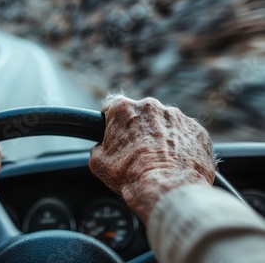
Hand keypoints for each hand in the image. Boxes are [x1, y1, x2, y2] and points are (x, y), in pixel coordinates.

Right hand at [89, 95, 215, 223]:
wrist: (167, 190)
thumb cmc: (130, 175)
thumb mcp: (98, 163)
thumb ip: (98, 147)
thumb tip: (102, 148)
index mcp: (124, 109)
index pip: (112, 106)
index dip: (111, 120)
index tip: (114, 132)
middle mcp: (151, 106)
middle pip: (141, 114)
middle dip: (138, 129)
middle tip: (136, 152)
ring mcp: (178, 117)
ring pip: (165, 124)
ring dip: (161, 137)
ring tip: (159, 161)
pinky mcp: (198, 130)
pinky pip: (186, 135)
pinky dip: (181, 146)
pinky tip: (175, 164)